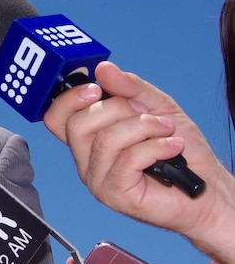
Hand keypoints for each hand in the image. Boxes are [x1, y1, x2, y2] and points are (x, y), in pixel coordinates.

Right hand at [43, 61, 234, 263]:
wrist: (207, 185)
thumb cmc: (180, 149)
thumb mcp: (156, 105)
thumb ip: (129, 87)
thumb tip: (103, 69)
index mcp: (88, 138)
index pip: (56, 118)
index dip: (69, 99)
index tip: (98, 88)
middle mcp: (85, 159)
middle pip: (77, 124)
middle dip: (118, 109)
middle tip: (146, 112)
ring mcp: (97, 179)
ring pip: (105, 140)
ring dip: (144, 127)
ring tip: (166, 130)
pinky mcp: (115, 194)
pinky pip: (127, 160)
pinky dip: (156, 147)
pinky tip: (172, 148)